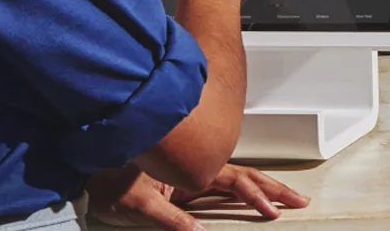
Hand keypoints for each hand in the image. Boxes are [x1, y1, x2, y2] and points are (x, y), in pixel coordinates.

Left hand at [89, 165, 308, 230]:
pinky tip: (255, 197)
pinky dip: (244, 191)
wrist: (89, 171)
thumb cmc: (108, 184)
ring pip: (236, 179)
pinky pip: (222, 186)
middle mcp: (194, 170)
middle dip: (273, 188)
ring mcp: (191, 176)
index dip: (255, 196)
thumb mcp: (136, 206)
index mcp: (188, 171)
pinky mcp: (185, 185)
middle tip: (300, 199)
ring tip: (287, 197)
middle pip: (243, 176)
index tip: (273, 212)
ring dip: (263, 188)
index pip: (232, 182)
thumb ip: (169, 219)